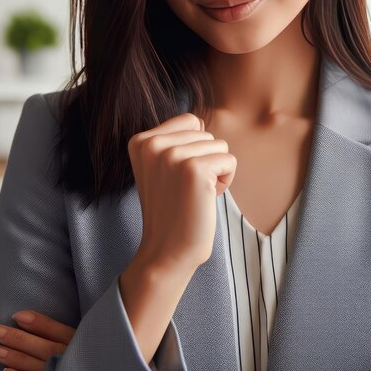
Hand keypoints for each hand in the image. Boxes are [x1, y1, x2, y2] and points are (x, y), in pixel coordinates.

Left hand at [0, 311, 75, 370]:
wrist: (88, 367)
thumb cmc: (79, 348)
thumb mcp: (80, 333)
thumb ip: (63, 328)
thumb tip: (31, 315)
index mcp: (76, 339)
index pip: (56, 330)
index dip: (37, 322)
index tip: (16, 315)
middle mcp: (68, 356)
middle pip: (42, 347)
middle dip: (17, 339)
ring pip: (35, 365)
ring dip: (13, 357)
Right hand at [129, 112, 236, 269]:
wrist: (166, 250)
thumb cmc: (171, 208)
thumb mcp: (160, 167)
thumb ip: (174, 141)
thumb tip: (200, 120)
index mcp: (141, 140)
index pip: (190, 121)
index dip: (193, 149)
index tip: (178, 176)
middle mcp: (153, 144)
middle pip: (206, 133)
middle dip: (205, 160)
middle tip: (186, 189)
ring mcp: (172, 155)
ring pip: (219, 145)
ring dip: (215, 171)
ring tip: (195, 193)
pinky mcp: (194, 169)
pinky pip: (229, 160)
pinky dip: (226, 180)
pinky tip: (206, 198)